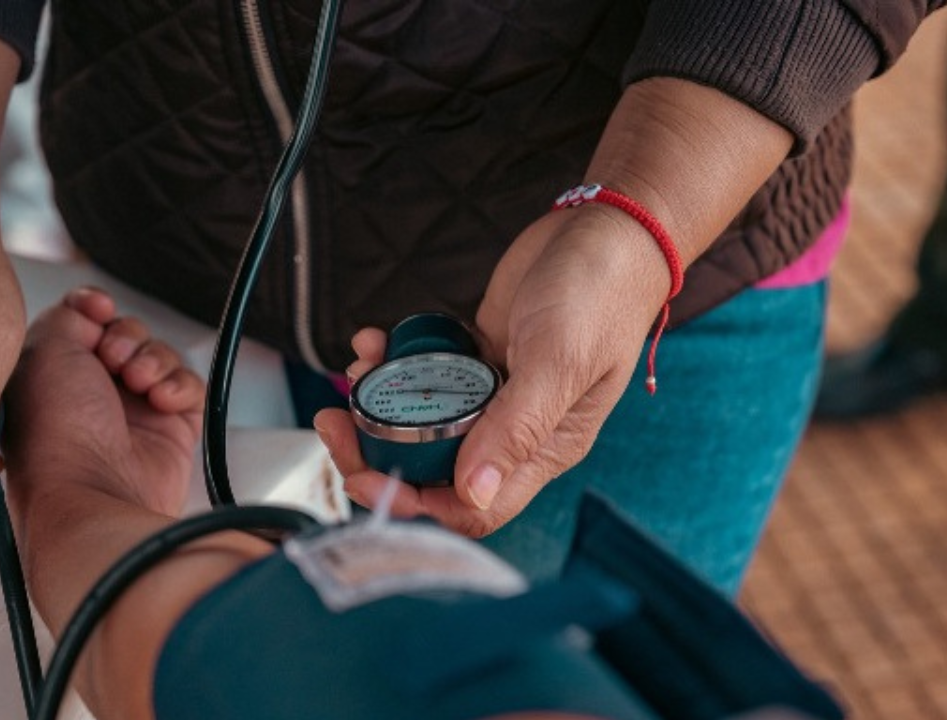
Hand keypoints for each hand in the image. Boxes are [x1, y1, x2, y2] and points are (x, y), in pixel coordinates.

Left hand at [3, 288, 206, 519]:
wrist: (91, 488)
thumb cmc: (56, 434)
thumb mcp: (43, 350)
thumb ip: (69, 315)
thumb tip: (93, 309)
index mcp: (56, 374)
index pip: (87, 323)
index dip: (95, 311)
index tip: (98, 312)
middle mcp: (94, 392)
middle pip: (128, 335)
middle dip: (126, 338)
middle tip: (114, 359)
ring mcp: (135, 411)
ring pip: (162, 356)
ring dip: (154, 361)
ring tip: (139, 384)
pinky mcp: (173, 429)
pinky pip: (190, 387)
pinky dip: (179, 386)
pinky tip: (161, 401)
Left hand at [315, 204, 671, 536]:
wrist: (610, 231)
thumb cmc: (600, 295)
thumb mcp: (559, 361)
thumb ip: (517, 429)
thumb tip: (473, 493)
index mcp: (545, 449)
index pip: (474, 507)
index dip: (415, 503)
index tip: (365, 473)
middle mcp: (518, 431)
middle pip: (436, 470)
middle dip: (378, 453)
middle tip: (336, 421)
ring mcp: (497, 394)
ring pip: (426, 423)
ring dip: (382, 402)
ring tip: (359, 367)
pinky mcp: (481, 358)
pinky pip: (429, 375)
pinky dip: (397, 361)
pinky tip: (379, 337)